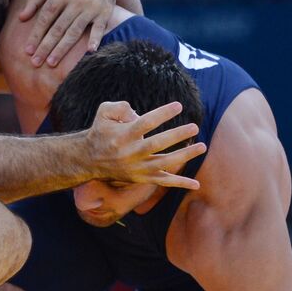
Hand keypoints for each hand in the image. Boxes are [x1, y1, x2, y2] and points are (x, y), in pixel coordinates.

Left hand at [18, 0, 117, 66]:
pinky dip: (96, 38)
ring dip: (63, 48)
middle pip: (58, 27)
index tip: (27, 51)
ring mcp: (90, 6)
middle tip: (35, 62)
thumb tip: (21, 18)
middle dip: (46, 46)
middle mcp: (74, 0)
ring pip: (74, 30)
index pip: (45, 18)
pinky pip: (99, 27)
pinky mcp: (104, 11)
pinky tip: (90, 51)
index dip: (36, 35)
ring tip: (51, 62)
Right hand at [84, 100, 204, 188]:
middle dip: (176, 135)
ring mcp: (138, 168)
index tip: (179, 106)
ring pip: (164, 164)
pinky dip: (180, 183)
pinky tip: (197, 184)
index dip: (163, 114)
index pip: (146, 123)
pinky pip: (163, 181)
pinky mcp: (142, 178)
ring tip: (202, 146)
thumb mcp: (104, 112)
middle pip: (157, 144)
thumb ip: (121, 106)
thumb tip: (138, 113)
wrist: (89, 160)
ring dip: (185, 156)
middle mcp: (131, 153)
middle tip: (194, 126)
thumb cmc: (101, 131)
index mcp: (123, 135)